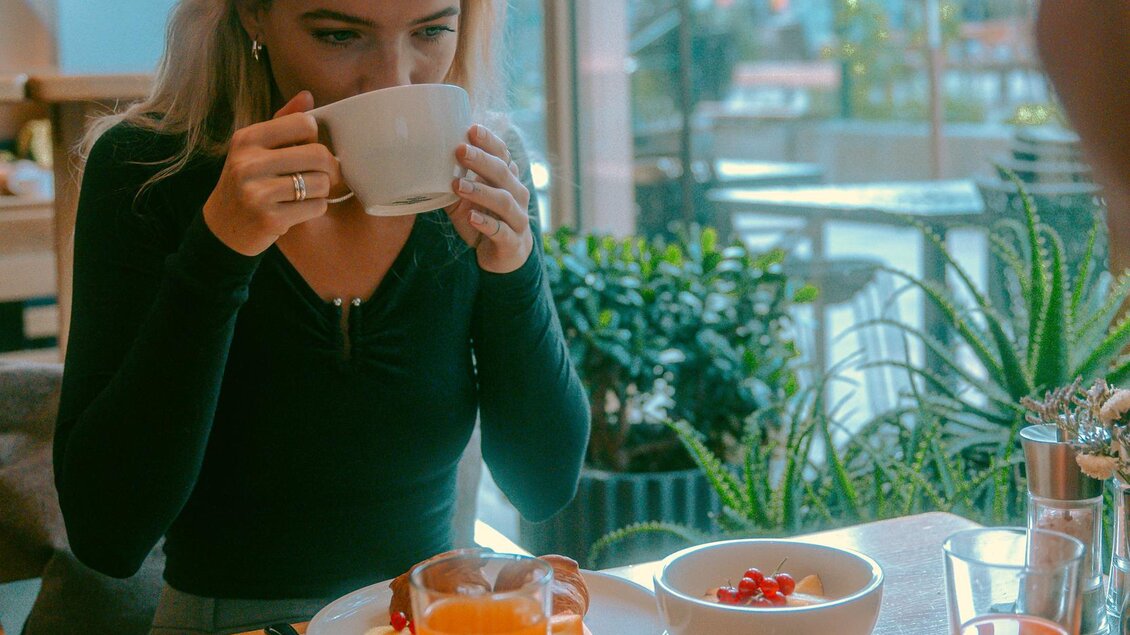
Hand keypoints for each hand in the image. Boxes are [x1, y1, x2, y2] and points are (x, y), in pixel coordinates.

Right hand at [202, 91, 342, 255]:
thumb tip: (307, 95)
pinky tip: (301, 210)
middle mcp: (249, 163)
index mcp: (247, 139)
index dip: (315, 137)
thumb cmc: (247, 183)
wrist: (223, 229)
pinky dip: (316, 208)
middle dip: (329, 167)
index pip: (304, 123)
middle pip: (319, 154)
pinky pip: (317, 207)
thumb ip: (282, 122)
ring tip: (308, 194)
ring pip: (321, 183)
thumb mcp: (255, 149)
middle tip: (325, 175)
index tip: (310, 150)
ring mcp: (258, 193)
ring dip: (322, 191)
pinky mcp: (271, 219)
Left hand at [445, 124, 532, 273]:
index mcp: (507, 179)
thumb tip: (423, 160)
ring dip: (480, 191)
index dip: (489, 141)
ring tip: (458, 185)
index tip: (471, 129)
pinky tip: (472, 217)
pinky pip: (501, 231)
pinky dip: (486, 223)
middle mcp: (517, 195)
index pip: (502, 154)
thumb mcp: (466, 197)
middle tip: (459, 151)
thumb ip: (454, 179)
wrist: (504, 256)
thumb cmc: (483, 218)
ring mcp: (517, 218)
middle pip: (502, 172)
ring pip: (503, 201)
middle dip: (481, 160)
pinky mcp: (512, 242)